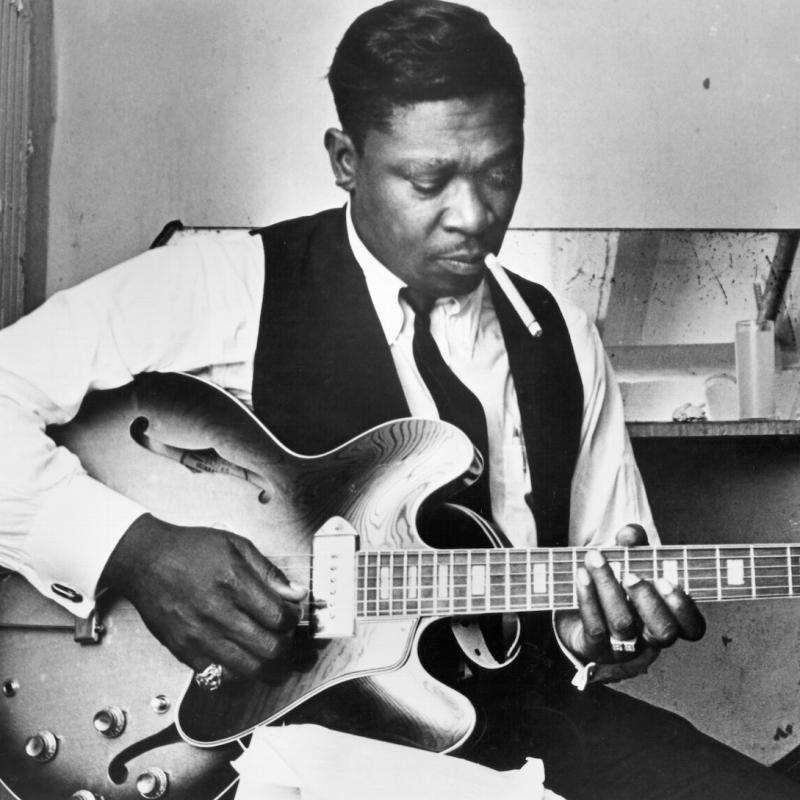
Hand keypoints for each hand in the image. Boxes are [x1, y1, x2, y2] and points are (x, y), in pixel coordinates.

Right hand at [99, 513, 306, 679]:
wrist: (145, 561)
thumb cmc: (189, 550)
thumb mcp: (236, 545)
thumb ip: (269, 572)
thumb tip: (296, 593)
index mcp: (234, 582)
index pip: (279, 617)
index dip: (292, 619)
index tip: (290, 614)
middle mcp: (217, 613)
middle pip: (269, 648)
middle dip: (284, 643)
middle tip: (282, 633)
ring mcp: (199, 636)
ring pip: (248, 669)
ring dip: (264, 662)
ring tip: (264, 646)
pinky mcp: (183, 651)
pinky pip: (219, 677)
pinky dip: (235, 670)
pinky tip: (237, 653)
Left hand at [555, 524, 705, 667]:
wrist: (580, 608)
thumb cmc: (615, 580)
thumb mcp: (629, 557)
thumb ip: (634, 543)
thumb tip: (630, 534)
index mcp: (669, 618)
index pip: (693, 627)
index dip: (683, 607)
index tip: (664, 580)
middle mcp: (650, 637)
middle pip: (663, 631)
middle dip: (648, 601)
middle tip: (630, 575)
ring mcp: (624, 647)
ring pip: (623, 624)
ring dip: (608, 586)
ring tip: (595, 559)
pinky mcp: (596, 647)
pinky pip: (595, 627)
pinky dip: (587, 597)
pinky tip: (582, 574)